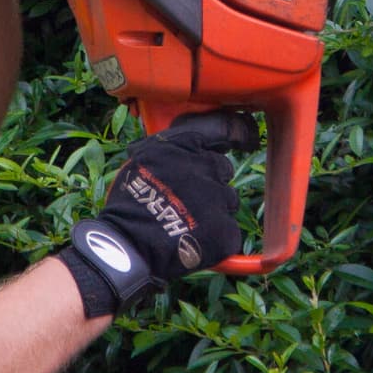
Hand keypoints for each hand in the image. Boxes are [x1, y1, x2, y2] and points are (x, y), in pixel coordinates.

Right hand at [54, 113, 254, 316]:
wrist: (127, 243)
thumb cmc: (129, 202)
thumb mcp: (143, 158)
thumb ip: (170, 147)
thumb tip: (194, 145)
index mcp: (184, 147)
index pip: (224, 130)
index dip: (238, 132)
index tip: (246, 139)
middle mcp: (205, 167)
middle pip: (224, 170)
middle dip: (212, 182)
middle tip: (190, 198)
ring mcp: (218, 199)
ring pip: (229, 201)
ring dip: (215, 210)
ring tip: (187, 222)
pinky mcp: (225, 230)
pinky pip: (230, 231)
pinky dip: (216, 237)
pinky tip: (195, 240)